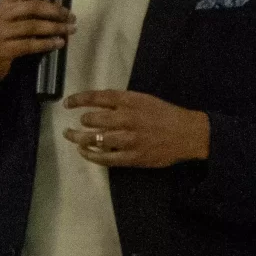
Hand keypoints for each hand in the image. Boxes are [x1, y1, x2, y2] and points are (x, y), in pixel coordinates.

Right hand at [0, 0, 74, 86]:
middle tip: (71, 16)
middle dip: (56, 10)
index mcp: (6, 1)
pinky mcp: (4, 49)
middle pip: (33, 5)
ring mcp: (2, 31)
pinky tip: (59, 43)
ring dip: (55, 27)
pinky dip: (47, 43)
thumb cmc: (3, 36)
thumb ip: (30, 9)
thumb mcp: (13, 18)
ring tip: (71, 30)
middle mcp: (3, 13)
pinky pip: (30, 44)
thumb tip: (58, 2)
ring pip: (33, 26)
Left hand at [63, 90, 210, 167]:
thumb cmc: (166, 115)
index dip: (79, 99)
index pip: (97, 97)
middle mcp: (127, 118)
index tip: (67, 103)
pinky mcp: (132, 157)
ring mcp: (129, 139)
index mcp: (130, 101)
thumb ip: (123, 102)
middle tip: (76, 124)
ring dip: (79, 138)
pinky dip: (91, 155)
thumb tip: (98, 106)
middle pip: (93, 119)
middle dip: (81, 122)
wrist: (188, 134)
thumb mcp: (145, 100)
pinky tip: (85, 152)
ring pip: (95, 139)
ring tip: (72, 138)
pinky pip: (105, 158)